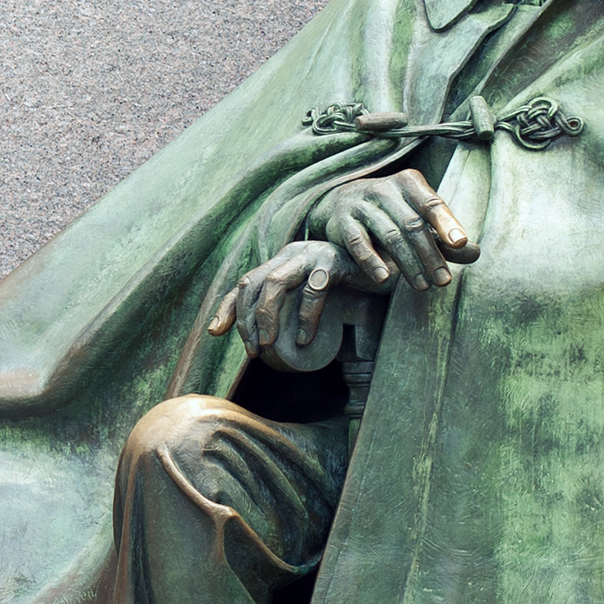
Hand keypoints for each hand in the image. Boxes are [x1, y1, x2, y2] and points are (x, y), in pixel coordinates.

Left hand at [206, 239, 350, 353]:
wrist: (387, 268)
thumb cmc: (351, 288)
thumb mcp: (315, 296)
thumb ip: (296, 307)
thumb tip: (272, 341)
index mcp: (283, 261)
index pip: (245, 281)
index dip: (227, 306)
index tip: (215, 332)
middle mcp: (292, 254)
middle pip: (253, 282)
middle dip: (246, 319)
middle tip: (254, 350)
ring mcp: (311, 255)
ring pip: (274, 283)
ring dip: (266, 317)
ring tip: (269, 345)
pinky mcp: (334, 262)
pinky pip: (313, 291)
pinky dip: (305, 317)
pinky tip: (305, 340)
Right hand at [316, 169, 475, 291]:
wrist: (339, 202)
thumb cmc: (390, 212)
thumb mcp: (417, 218)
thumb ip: (443, 236)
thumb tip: (475, 253)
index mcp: (409, 183)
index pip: (431, 204)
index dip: (446, 223)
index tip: (460, 244)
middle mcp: (385, 189)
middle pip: (412, 224)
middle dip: (430, 255)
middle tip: (443, 281)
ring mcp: (361, 204)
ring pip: (389, 235)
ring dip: (407, 263)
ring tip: (422, 286)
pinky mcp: (341, 222)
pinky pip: (358, 242)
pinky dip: (371, 260)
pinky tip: (384, 278)